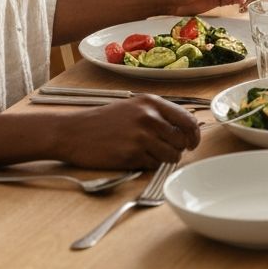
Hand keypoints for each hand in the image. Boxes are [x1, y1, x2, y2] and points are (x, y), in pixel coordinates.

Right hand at [57, 97, 199, 168]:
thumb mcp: (134, 107)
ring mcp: (140, 136)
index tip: (192, 143)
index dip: (194, 134)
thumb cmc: (103, 121)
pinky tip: (136, 158)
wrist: (73, 132)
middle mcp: (149, 117)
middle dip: (178, 149)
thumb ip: (158, 114)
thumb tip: (185, 130)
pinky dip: (150, 165)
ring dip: (165, 159)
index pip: (188, 119)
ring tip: (150, 155)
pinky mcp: (131, 155)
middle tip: (166, 151)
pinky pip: (154, 165)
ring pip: (172, 155)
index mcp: (152, 103)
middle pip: (182, 140)